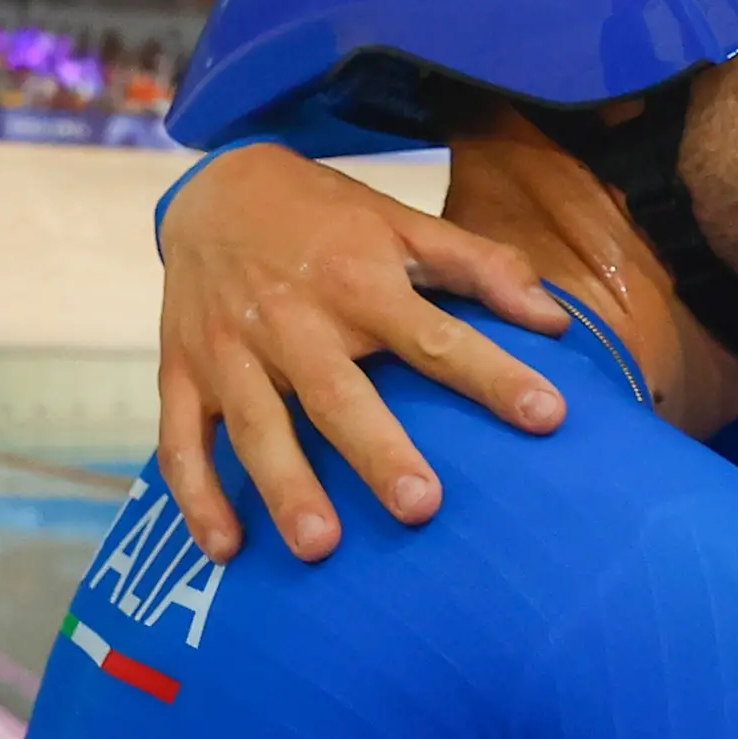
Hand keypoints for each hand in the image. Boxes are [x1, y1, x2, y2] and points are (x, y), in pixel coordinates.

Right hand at [157, 142, 577, 563]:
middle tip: (419, 507)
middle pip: (337, 394)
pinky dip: (198, 495)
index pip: (434, 336)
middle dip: (376, 450)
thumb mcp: (404, 223)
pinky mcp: (183, 373)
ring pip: (258, 427)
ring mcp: (229, 351)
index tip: (546, 417)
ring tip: (320, 547)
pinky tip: (225, 550)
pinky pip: (182, 441)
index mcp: (357, 281)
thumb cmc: (326, 219)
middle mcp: (291, 319)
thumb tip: (555, 318)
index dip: (491, 376)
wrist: (211, 189)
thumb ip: (481, 267)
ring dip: (284, 486)